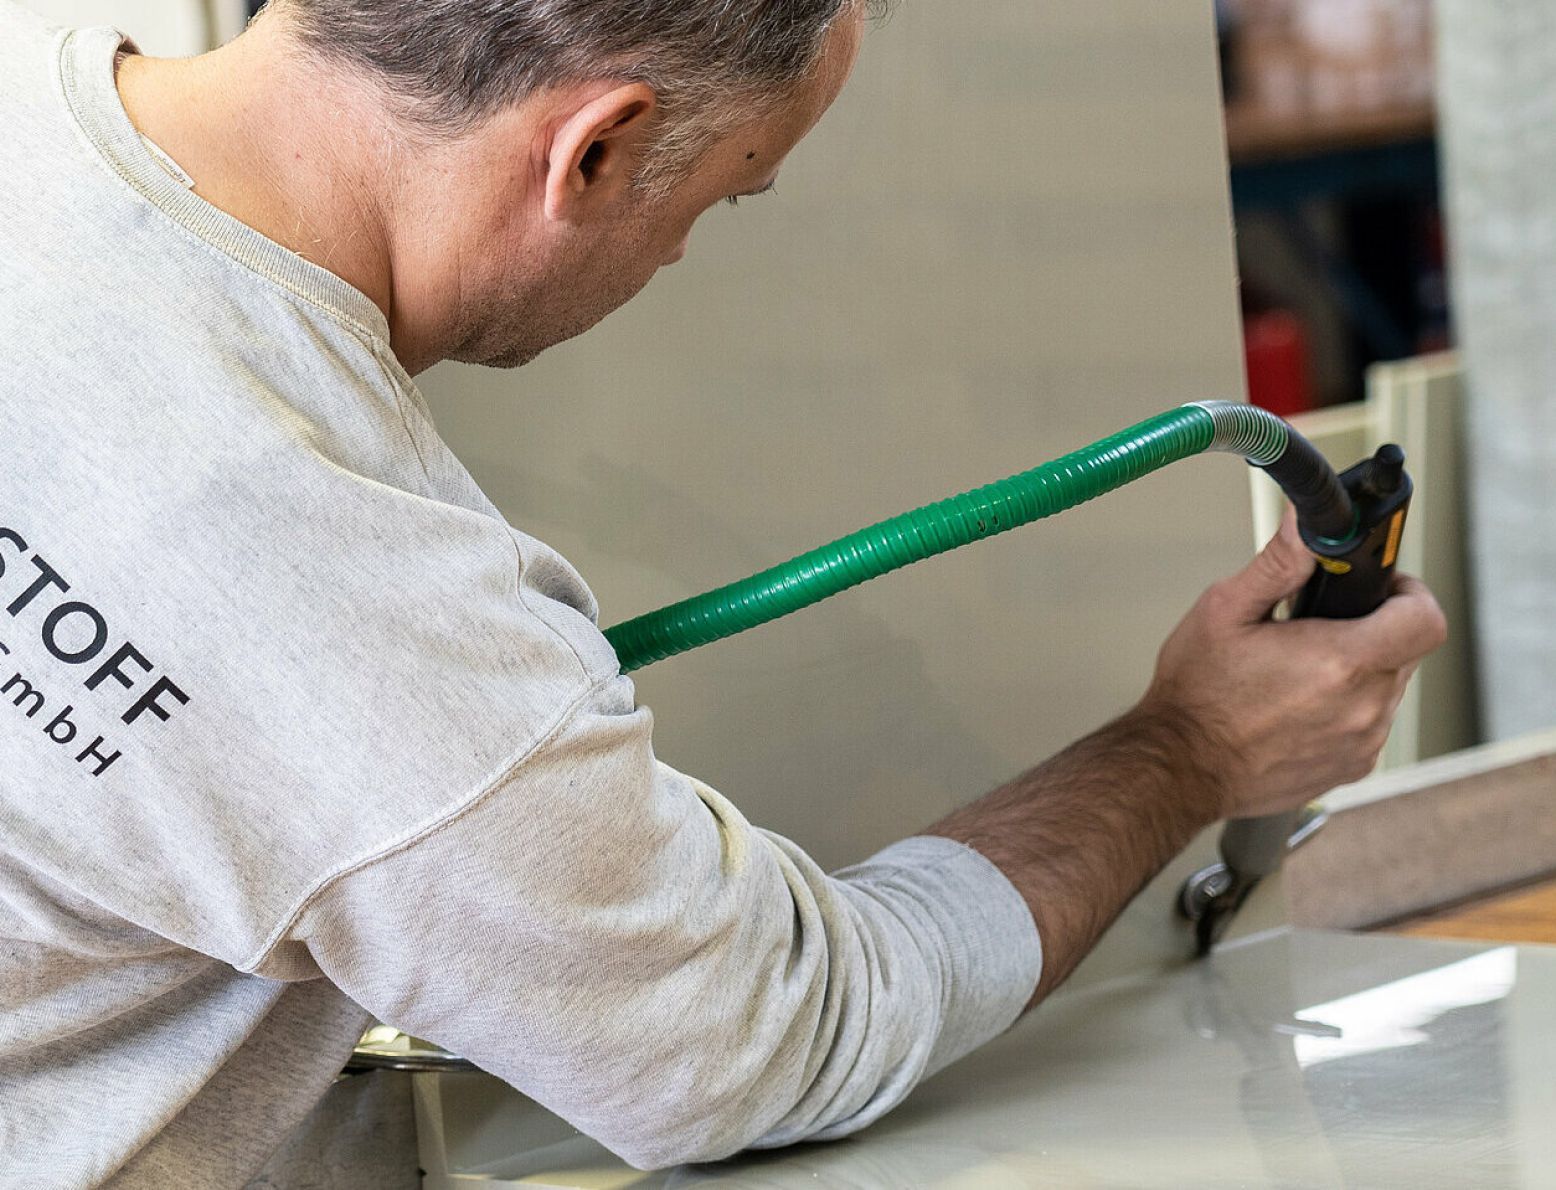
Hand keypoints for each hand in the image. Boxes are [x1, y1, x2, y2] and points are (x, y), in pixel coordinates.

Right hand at [1138, 508, 1446, 821]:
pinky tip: (1298, 705)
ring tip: (1300, 669)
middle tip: (1320, 625)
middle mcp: (1363, 707)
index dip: (1410, 595)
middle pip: (1405, 650)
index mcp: (1339, 662)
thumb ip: (1279, 563)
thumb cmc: (1197, 697)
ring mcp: (1361, 742)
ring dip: (1358, 671)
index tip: (1383, 588)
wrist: (1181, 766)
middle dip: (1372, 628)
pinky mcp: (1353, 766)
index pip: (1425, 619)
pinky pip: (1369, 723)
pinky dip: (1346, 707)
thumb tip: (1306, 524)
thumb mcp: (1225, 612)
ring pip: (1387, 688)